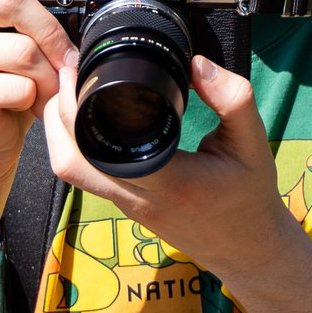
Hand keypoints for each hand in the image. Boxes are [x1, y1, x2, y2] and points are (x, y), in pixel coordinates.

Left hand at [40, 50, 299, 289]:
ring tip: (70, 92)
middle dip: (57, 115)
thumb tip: (197, 63)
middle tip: (68, 74)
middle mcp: (140, 197)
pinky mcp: (126, 206)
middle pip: (71, 162)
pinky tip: (85, 119)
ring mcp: (128, 206)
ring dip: (58, 133)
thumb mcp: (254, 143)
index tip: (83, 71)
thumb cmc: (250, 196)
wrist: (248, 249)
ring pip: (70, 172)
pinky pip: (85, 176)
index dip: (81, 107)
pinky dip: (73, 145)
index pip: (106, 147)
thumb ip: (233, 98)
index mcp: (171, 181)